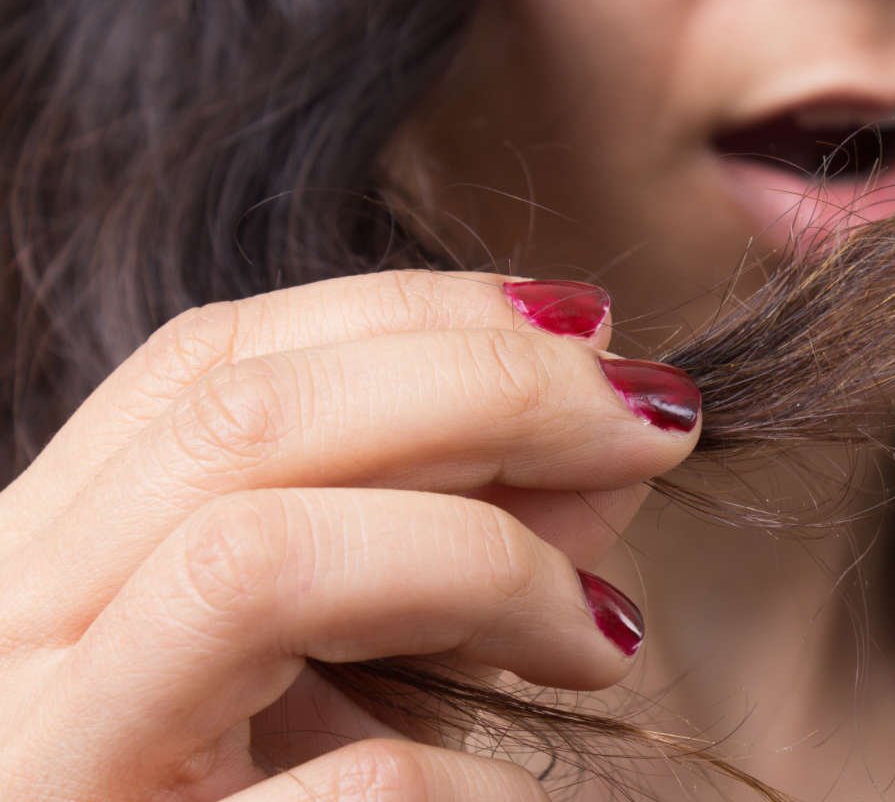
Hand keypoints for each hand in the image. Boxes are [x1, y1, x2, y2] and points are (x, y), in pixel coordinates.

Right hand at [0, 271, 698, 799]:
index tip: (594, 328)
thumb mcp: (358, 662)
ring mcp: (38, 772)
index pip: (209, 362)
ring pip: (259, 561)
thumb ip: (466, 536)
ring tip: (603, 631)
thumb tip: (611, 428)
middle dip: (491, 386)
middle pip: (240, 421)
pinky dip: (480, 781)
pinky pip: (356, 791)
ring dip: (486, 563)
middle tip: (660, 416)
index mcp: (43, 565)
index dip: (416, 313)